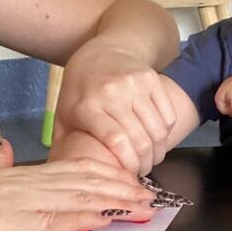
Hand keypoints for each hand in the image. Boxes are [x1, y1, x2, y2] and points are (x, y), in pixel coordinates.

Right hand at [0, 137, 153, 230]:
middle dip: (123, 189)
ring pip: (80, 199)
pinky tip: (105, 219)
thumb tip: (1, 154)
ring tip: (143, 206)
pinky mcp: (13, 221)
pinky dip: (85, 219)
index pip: (76, 170)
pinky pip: (57, 219)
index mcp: (22, 173)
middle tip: (152, 195)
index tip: (131, 180)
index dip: (108, 174)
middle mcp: (30, 183)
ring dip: (115, 203)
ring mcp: (23, 201)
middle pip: (87, 182)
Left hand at [56, 44, 175, 175]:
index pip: (116, 141)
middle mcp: (112, 93)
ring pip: (158, 131)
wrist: (99, 52)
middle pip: (141, 140)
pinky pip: (168, 116)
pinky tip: (157, 140)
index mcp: (87, 107)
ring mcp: (135, 84)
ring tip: (151, 159)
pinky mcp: (152, 79)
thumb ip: (64, 147)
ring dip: (159, 152)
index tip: (129, 175)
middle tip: (142, 171)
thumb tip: (66, 178)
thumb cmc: (79, 91)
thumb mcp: (63, 116)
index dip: (128, 164)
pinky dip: (166, 134)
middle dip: (146, 164)